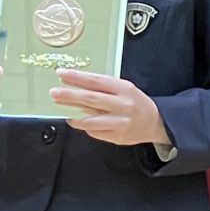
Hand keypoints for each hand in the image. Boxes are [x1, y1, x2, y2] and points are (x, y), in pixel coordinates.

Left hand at [51, 70, 170, 146]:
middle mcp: (123, 105)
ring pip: (92, 120)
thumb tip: (75, 87)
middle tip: (54, 93)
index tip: (61, 74)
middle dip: (70, 96)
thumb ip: (103, 89)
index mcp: (124, 88)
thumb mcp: (124, 89)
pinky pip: (96, 132)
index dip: (77, 77)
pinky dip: (84, 126)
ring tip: (62, 111)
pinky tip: (78, 122)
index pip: (96, 81)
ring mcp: (121, 122)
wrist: (155, 122)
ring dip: (74, 116)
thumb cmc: (135, 102)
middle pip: (92, 99)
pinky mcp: (118, 137)